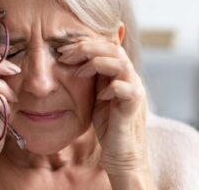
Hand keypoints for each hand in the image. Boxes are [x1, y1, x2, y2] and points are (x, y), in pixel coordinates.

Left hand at [58, 37, 153, 185]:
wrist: (122, 154)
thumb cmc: (108, 125)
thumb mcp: (97, 96)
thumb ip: (94, 78)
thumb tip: (75, 61)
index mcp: (121, 74)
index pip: (107, 47)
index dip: (85, 44)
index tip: (63, 50)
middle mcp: (131, 78)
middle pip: (113, 49)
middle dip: (86, 48)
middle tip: (64, 55)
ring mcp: (135, 91)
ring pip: (120, 63)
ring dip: (95, 63)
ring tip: (77, 72)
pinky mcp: (133, 107)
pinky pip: (125, 89)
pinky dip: (110, 88)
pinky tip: (99, 96)